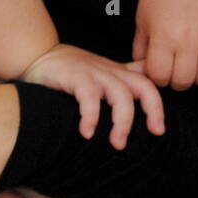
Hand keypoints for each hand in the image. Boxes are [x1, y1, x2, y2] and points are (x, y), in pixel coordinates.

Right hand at [18, 42, 164, 147]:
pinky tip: (87, 133)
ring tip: (117, 144)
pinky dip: (91, 115)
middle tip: (153, 134)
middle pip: (144, 87)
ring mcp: (95, 72)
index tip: (159, 130)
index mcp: (119, 73)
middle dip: (153, 110)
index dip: (158, 105)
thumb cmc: (72, 69)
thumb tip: (146, 92)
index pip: (149, 83)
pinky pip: (89, 96)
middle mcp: (111, 72)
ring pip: (121, 94)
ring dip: (123, 121)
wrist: (38, 54)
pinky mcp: (75, 75)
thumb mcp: (102, 73)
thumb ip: (123, 79)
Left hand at [133, 0, 197, 92]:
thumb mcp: (142, 21)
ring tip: (192, 69)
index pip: (160, 76)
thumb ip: (140, 51)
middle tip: (175, 70)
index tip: (159, 69)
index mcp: (164, 36)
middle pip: (184, 81)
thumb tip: (142, 74)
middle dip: (176, 81)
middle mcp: (188, 39)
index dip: (157, 77)